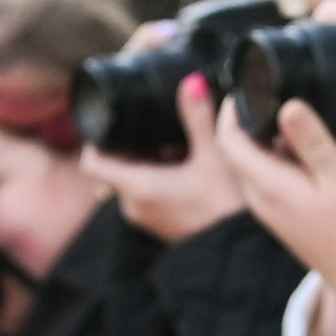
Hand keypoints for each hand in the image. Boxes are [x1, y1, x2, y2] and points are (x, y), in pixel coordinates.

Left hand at [84, 72, 247, 242]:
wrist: (243, 252)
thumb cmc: (227, 208)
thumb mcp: (215, 155)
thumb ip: (199, 117)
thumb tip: (191, 82)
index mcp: (136, 187)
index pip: (92, 161)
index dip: (96, 138)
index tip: (112, 120)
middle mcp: (133, 205)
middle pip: (114, 166)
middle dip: (131, 143)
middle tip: (157, 125)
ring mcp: (145, 216)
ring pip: (130, 178)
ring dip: (147, 158)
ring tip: (177, 143)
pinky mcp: (159, 221)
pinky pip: (145, 191)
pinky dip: (157, 174)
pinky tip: (186, 163)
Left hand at [215, 97, 335, 335]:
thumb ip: (312, 139)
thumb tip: (287, 104)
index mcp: (268, 188)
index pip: (228, 141)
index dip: (231, 110)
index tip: (249, 85)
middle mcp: (263, 203)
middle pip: (238, 152)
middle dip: (249, 121)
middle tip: (275, 92)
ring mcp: (275, 215)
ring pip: (257, 166)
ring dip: (270, 141)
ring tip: (299, 116)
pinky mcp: (290, 222)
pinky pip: (275, 182)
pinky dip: (284, 161)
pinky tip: (313, 153)